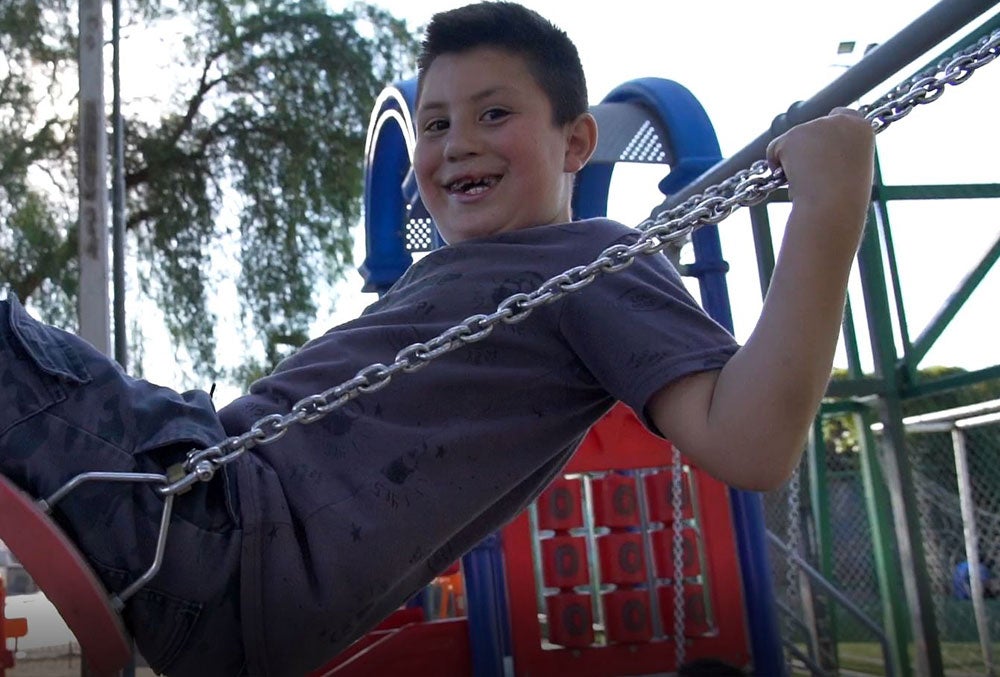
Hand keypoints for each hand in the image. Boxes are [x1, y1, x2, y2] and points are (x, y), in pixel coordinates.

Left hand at [766, 107, 875, 230]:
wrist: (833, 205)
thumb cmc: (843, 198)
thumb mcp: (849, 170)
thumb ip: (836, 154)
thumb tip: (809, 155)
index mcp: (862, 128)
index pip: (842, 114)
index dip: (827, 131)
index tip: (823, 145)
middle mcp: (839, 120)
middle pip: (812, 129)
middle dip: (806, 148)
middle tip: (812, 175)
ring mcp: (815, 125)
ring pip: (793, 142)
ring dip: (794, 160)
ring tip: (808, 182)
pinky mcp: (792, 135)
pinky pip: (774, 149)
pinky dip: (777, 165)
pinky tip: (793, 180)